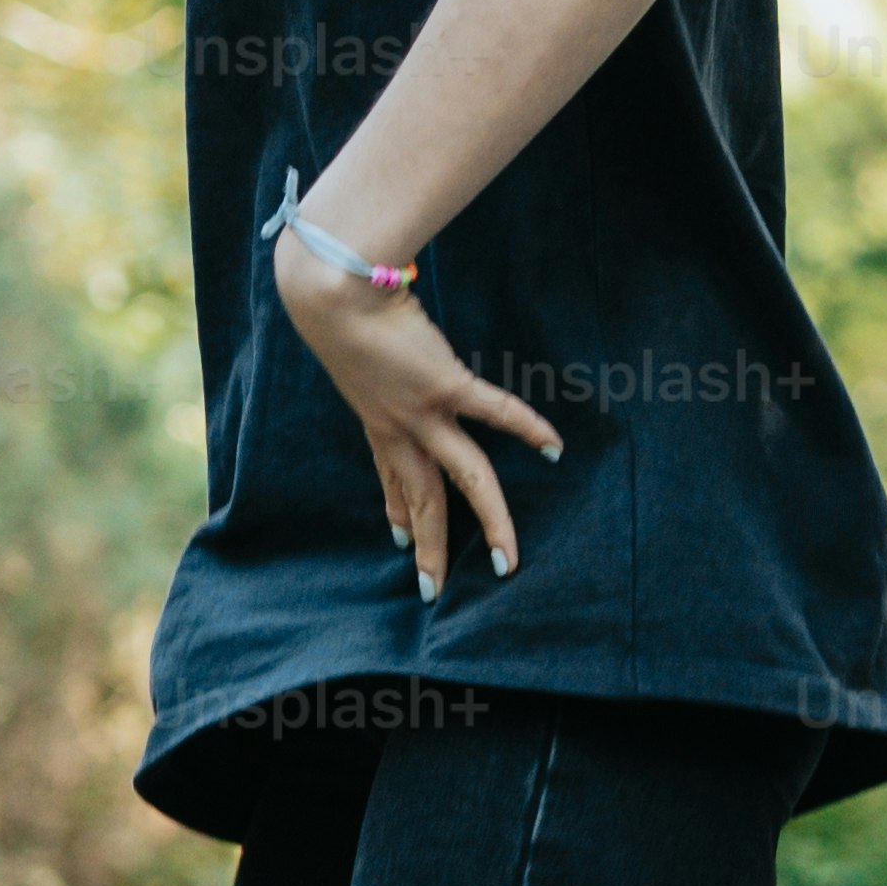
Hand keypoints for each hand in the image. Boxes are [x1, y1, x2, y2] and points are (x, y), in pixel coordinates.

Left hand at [278, 233, 561, 600]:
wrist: (333, 294)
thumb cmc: (337, 309)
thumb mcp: (350, 351)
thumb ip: (374, 363)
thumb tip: (381, 348)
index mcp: (377, 423)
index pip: (392, 480)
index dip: (398, 512)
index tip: (399, 540)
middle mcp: (399, 430)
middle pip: (423, 500)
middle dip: (428, 548)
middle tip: (435, 591)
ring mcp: (423, 414)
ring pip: (464, 480)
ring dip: (489, 522)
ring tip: (506, 559)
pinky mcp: (444, 386)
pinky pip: (494, 414)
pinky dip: (527, 428)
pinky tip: (553, 448)